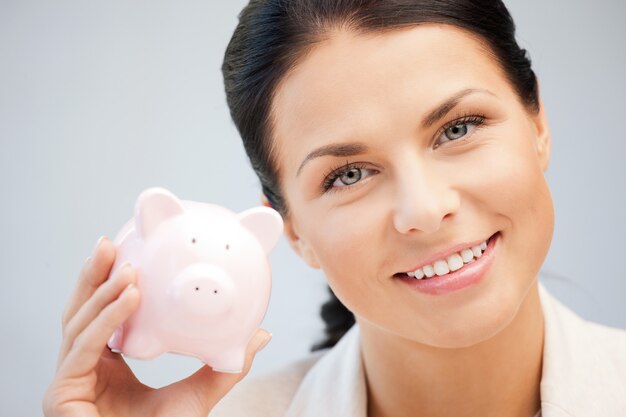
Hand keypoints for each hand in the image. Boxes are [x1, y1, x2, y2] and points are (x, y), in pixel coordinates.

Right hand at [43, 236, 270, 416]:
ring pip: (78, 324)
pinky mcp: (60, 394)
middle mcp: (83, 368)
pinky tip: (130, 296)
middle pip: (81, 312)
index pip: (101, 316)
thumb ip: (226, 366)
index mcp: (106, 365)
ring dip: (104, 291)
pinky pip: (86, 347)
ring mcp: (69, 381)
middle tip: (109, 243)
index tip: (127, 254)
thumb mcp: (200, 394)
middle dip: (94, 276)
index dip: (109, 284)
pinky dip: (108, 319)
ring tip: (128, 266)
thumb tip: (261, 335)